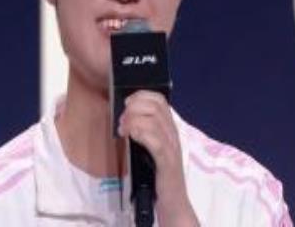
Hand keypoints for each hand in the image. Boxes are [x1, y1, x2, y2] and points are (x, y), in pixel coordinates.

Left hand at [118, 91, 199, 226]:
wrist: (173, 200)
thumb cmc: (157, 172)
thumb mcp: (151, 145)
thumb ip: (144, 129)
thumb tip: (126, 115)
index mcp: (169, 128)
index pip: (160, 100)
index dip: (141, 95)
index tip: (126, 102)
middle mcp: (173, 134)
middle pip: (155, 107)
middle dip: (133, 108)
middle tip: (121, 120)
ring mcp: (171, 147)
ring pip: (154, 121)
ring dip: (133, 120)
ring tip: (122, 130)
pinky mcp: (167, 162)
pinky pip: (156, 142)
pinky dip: (141, 133)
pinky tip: (131, 135)